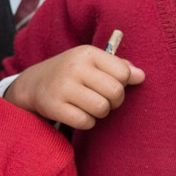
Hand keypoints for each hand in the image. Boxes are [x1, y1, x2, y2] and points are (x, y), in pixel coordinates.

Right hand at [3, 46, 143, 129]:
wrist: (33, 84)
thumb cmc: (71, 73)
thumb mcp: (92, 62)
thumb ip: (119, 67)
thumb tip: (142, 76)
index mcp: (87, 53)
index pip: (123, 72)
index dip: (123, 84)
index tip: (112, 85)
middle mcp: (74, 67)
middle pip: (115, 92)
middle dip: (114, 101)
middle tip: (104, 100)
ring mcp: (62, 87)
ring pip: (102, 108)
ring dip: (101, 113)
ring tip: (91, 107)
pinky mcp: (54, 107)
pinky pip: (86, 122)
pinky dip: (87, 122)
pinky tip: (79, 115)